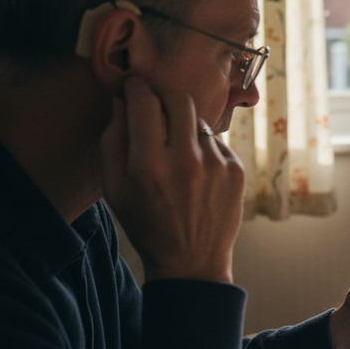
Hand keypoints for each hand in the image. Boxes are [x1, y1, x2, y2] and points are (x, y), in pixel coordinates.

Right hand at [99, 77, 244, 283]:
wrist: (192, 261)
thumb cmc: (146, 224)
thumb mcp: (115, 188)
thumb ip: (113, 140)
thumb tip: (121, 99)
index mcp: (149, 165)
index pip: (144, 101)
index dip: (136, 88)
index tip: (133, 87)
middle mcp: (186, 160)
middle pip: (179, 99)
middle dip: (164, 96)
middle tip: (155, 106)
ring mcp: (216, 164)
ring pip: (198, 121)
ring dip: (184, 127)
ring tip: (176, 153)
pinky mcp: (236, 169)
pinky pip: (216, 141)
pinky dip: (203, 148)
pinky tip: (196, 173)